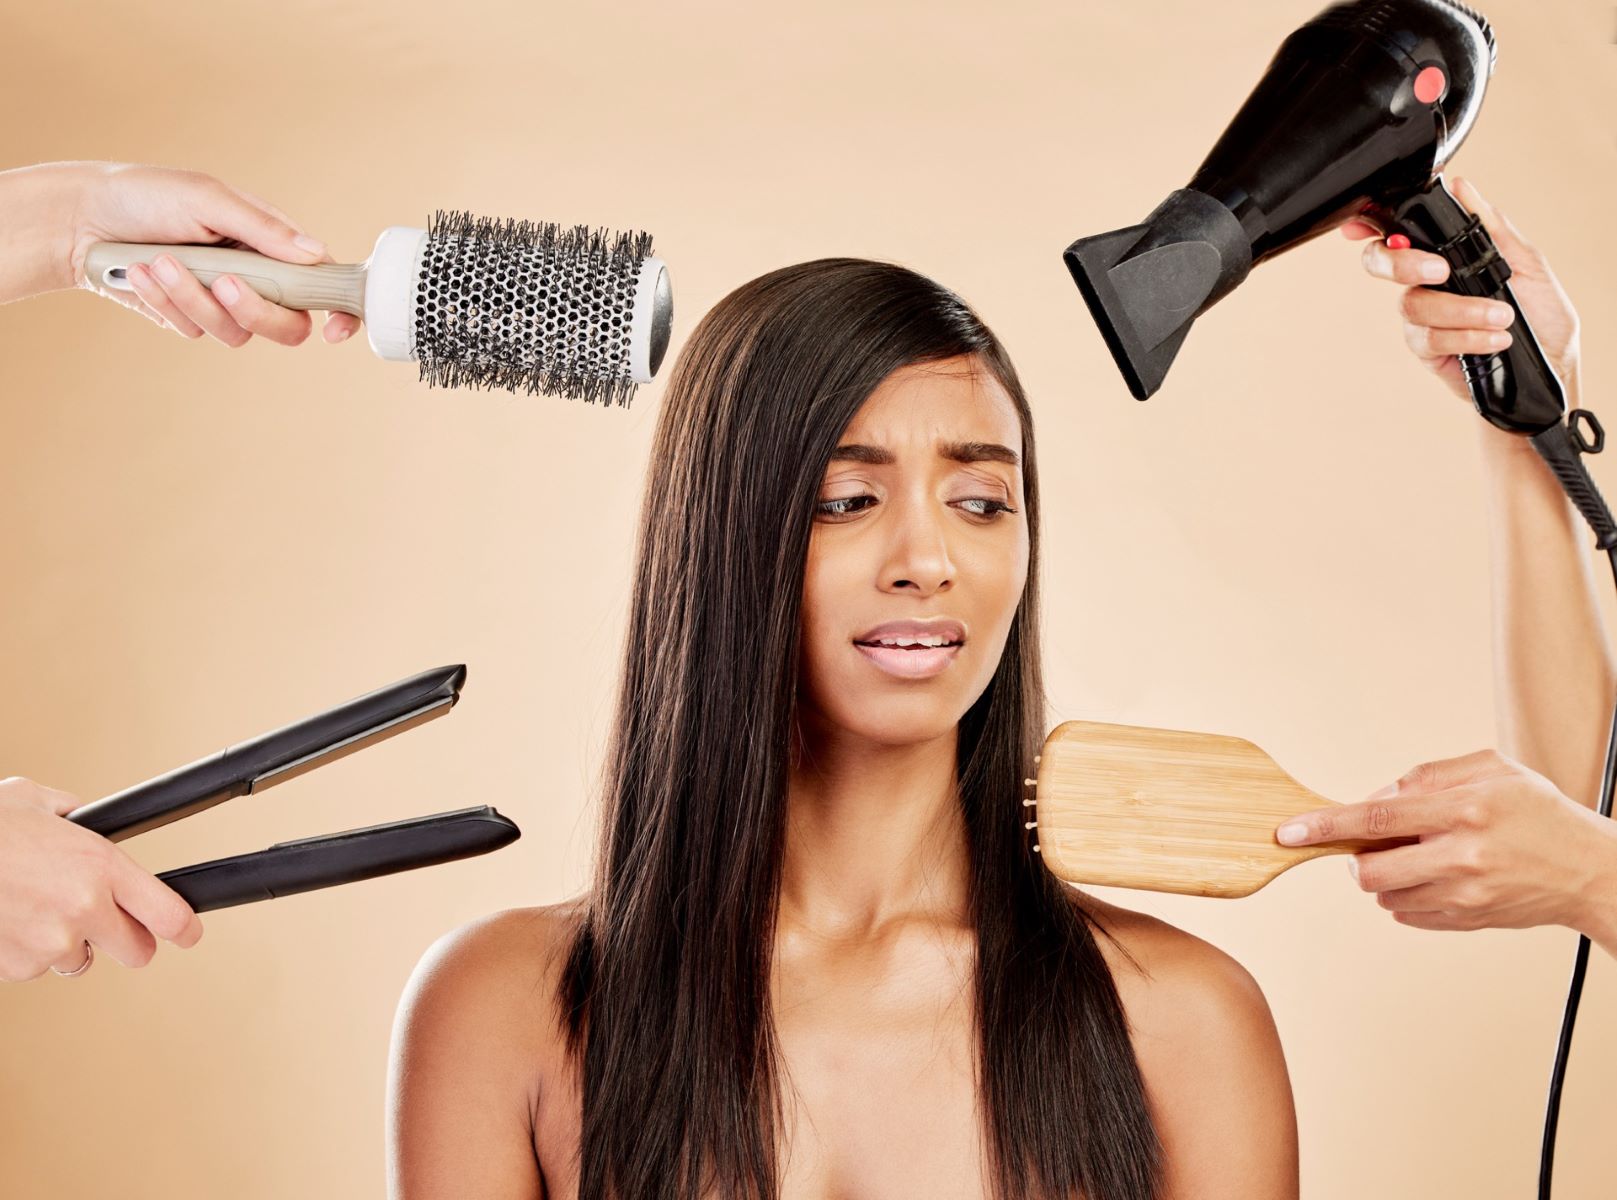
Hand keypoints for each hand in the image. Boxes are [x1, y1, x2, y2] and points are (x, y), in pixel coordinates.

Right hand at [0, 776, 202, 981]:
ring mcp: (50, 944)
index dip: (185, 929)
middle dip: (127, 939)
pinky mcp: (17, 968)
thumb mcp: (40, 803)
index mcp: (102, 867)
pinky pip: (36, 966)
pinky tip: (10, 920)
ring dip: (67, 941)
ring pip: (80, 959)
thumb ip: (78, 818)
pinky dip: (26, 950)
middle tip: (108, 922)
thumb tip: (88, 820)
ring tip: (35, 907)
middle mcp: (84, 910)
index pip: (170, 915)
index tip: (189, 933)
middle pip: (137, 951)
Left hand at [9, 160, 361, 346]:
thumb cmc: (145, 194)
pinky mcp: (189, 318)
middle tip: (223, 283)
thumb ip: (263, 229)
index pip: (322, 284)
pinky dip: (165, 302)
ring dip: (193, 298)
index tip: (334, 329)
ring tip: (158, 262)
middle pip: (287, 326)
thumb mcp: (208, 199)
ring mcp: (222, 302)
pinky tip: (139, 272)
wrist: (78, 218)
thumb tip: (315, 254)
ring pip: (236, 333)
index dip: (339, 312)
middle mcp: (255, 277)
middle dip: (255, 309)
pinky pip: (194, 331)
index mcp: (272, 245)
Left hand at [1275, 749, 1616, 937]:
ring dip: (1385, 878)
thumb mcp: (1490, 769)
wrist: (1590, 870)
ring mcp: (1464, 895)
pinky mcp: (1468, 921)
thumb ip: (1427, 775)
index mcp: (1463, 810)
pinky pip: (1408, 915)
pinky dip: (1407, 896)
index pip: (1375, 818)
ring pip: (1385, 896)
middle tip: (1375, 845)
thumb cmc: (1537, 812)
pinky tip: (1436, 877)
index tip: (1288, 831)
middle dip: (1356, 859)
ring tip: (1421, 857)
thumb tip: (1376, 794)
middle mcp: (1461, 856)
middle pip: (1369, 871)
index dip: (1325, 825)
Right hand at [1341, 175, 1581, 404]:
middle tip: (1440, 271)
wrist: (1552, 364)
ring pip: (1412, 305)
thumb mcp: (1526, 261)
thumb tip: (1461, 187)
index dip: (1371, 226)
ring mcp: (1424, 316)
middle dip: (1402, 263)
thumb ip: (1491, 226)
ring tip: (1502, 316)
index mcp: (1446, 252)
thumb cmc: (1541, 312)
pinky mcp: (1427, 349)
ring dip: (1461, 310)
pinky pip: (1428, 338)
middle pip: (1382, 262)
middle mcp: (1427, 282)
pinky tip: (1495, 339)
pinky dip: (1465, 336)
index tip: (1359, 228)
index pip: (1401, 232)